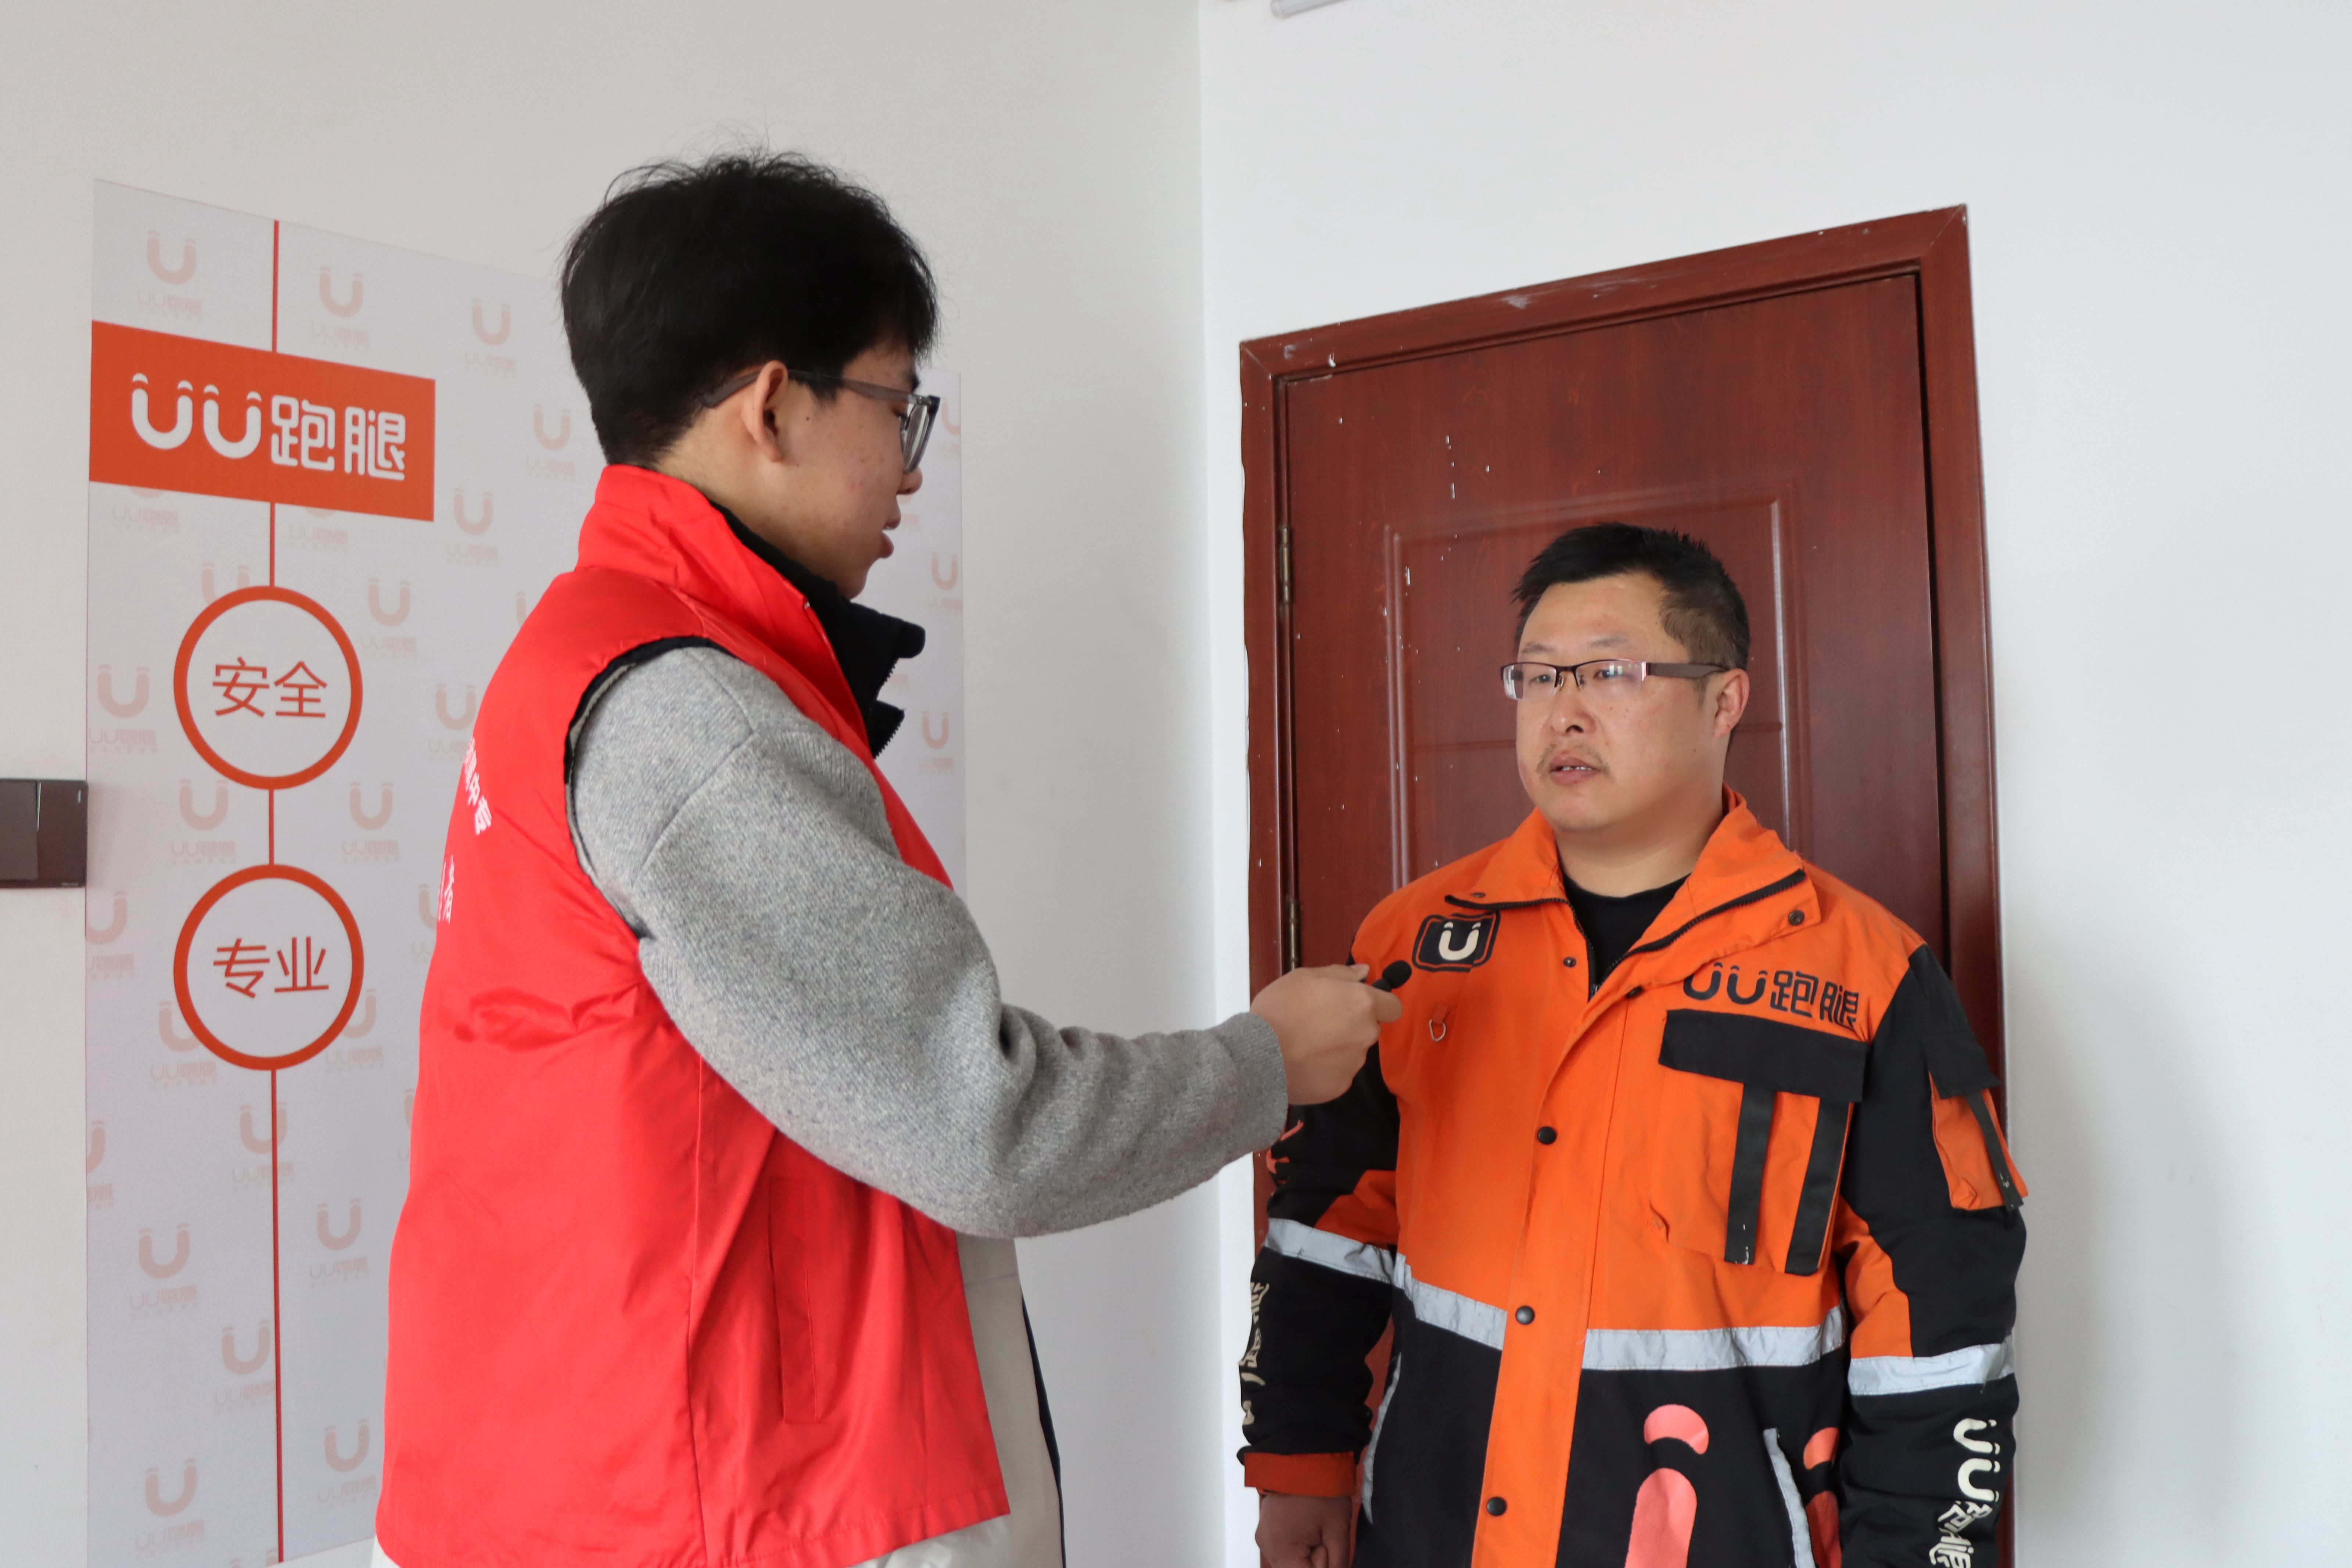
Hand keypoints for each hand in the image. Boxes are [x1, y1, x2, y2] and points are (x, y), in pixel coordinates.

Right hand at [1251, 963, 1401, 1104]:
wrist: (1258, 1056)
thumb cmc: (1280, 1009)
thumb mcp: (1304, 977)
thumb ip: (1340, 973)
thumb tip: (1365, 972)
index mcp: (1362, 1003)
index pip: (1393, 1006)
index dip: (1379, 1004)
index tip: (1357, 1004)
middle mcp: (1366, 1034)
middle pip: (1370, 1028)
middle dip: (1352, 1025)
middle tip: (1320, 1023)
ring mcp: (1355, 1063)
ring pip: (1354, 1051)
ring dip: (1338, 1047)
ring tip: (1307, 1045)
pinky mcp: (1341, 1086)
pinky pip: (1339, 1072)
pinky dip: (1327, 1068)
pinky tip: (1304, 1063)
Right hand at [1258, 1490, 1354, 1567]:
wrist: (1303, 1457)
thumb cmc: (1323, 1491)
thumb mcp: (1338, 1530)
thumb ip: (1338, 1563)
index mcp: (1282, 1548)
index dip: (1322, 1565)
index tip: (1326, 1546)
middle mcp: (1267, 1547)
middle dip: (1314, 1562)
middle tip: (1322, 1536)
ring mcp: (1263, 1539)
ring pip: (1289, 1564)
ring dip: (1305, 1556)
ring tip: (1313, 1529)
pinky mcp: (1264, 1531)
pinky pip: (1283, 1551)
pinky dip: (1296, 1547)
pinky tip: (1304, 1528)